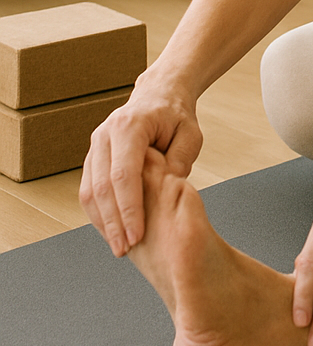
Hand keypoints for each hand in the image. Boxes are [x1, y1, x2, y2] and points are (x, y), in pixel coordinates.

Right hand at [80, 81, 202, 256]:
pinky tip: (112, 231)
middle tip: (125, 249)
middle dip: (113, 222)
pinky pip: (89, 190)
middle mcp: (105, 134)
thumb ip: (179, 162)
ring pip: (90, 191)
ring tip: (118, 246)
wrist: (159, 95)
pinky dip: (98, 214)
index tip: (137, 235)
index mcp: (129, 126)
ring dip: (103, 222)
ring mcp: (95, 145)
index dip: (129, 209)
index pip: (124, 174)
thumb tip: (167, 193)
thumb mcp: (190, 135)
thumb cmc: (176, 116)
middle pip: (102, 186)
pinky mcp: (92, 157)